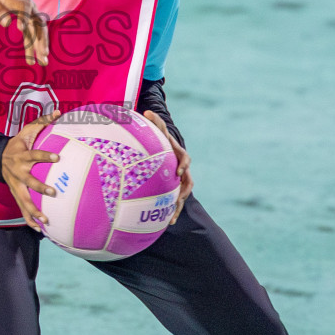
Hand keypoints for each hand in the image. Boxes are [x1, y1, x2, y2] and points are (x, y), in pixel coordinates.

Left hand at [0, 0, 48, 66]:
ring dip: (40, 46)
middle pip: (37, 23)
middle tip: (42, 56)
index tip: (21, 30)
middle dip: (41, 40)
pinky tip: (35, 58)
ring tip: (42, 62)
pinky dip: (34, 44)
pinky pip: (32, 32)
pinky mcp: (26, 17)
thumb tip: (6, 24)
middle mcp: (28, 5)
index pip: (24, 8)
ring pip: (38, 30)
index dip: (24, 18)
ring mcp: (29, 12)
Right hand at [0, 111, 61, 230]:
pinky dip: (29, 220)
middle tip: (53, 192)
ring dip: (34, 211)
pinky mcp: (15, 194)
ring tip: (46, 220)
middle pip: (28, 181)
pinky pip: (22, 209)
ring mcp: (15, 186)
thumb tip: (59, 112)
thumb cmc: (18, 144)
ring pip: (24, 200)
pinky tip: (40, 229)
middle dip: (40, 187)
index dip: (45, 156)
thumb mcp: (27, 131)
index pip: (34, 155)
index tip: (58, 157)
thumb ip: (43, 122)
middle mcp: (18, 172)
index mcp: (21, 156)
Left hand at [141, 110, 191, 224]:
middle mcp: (183, 170)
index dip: (184, 165)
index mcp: (179, 156)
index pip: (185, 159)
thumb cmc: (162, 140)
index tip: (178, 172)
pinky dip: (172, 212)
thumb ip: (155, 121)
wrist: (168, 151)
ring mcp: (180, 181)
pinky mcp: (174, 190)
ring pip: (183, 196)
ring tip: (171, 218)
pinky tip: (166, 223)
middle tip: (179, 198)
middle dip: (184, 191)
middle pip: (188, 182)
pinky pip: (175, 202)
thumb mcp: (159, 130)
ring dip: (178, 206)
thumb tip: (147, 111)